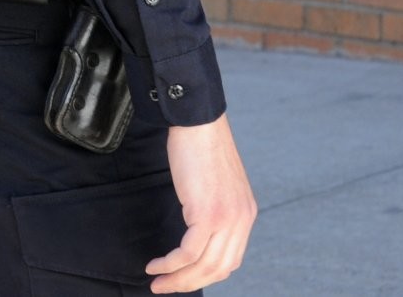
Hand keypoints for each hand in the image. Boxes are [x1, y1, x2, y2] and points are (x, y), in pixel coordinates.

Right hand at [145, 113, 256, 293]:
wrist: (198, 123)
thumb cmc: (201, 146)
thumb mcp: (217, 182)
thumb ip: (215, 206)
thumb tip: (198, 225)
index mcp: (246, 214)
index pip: (231, 259)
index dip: (207, 274)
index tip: (184, 277)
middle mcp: (242, 220)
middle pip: (219, 269)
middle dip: (190, 283)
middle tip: (166, 287)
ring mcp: (227, 219)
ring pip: (204, 266)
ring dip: (178, 279)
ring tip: (157, 281)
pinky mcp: (207, 214)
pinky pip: (188, 252)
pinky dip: (171, 264)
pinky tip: (156, 265)